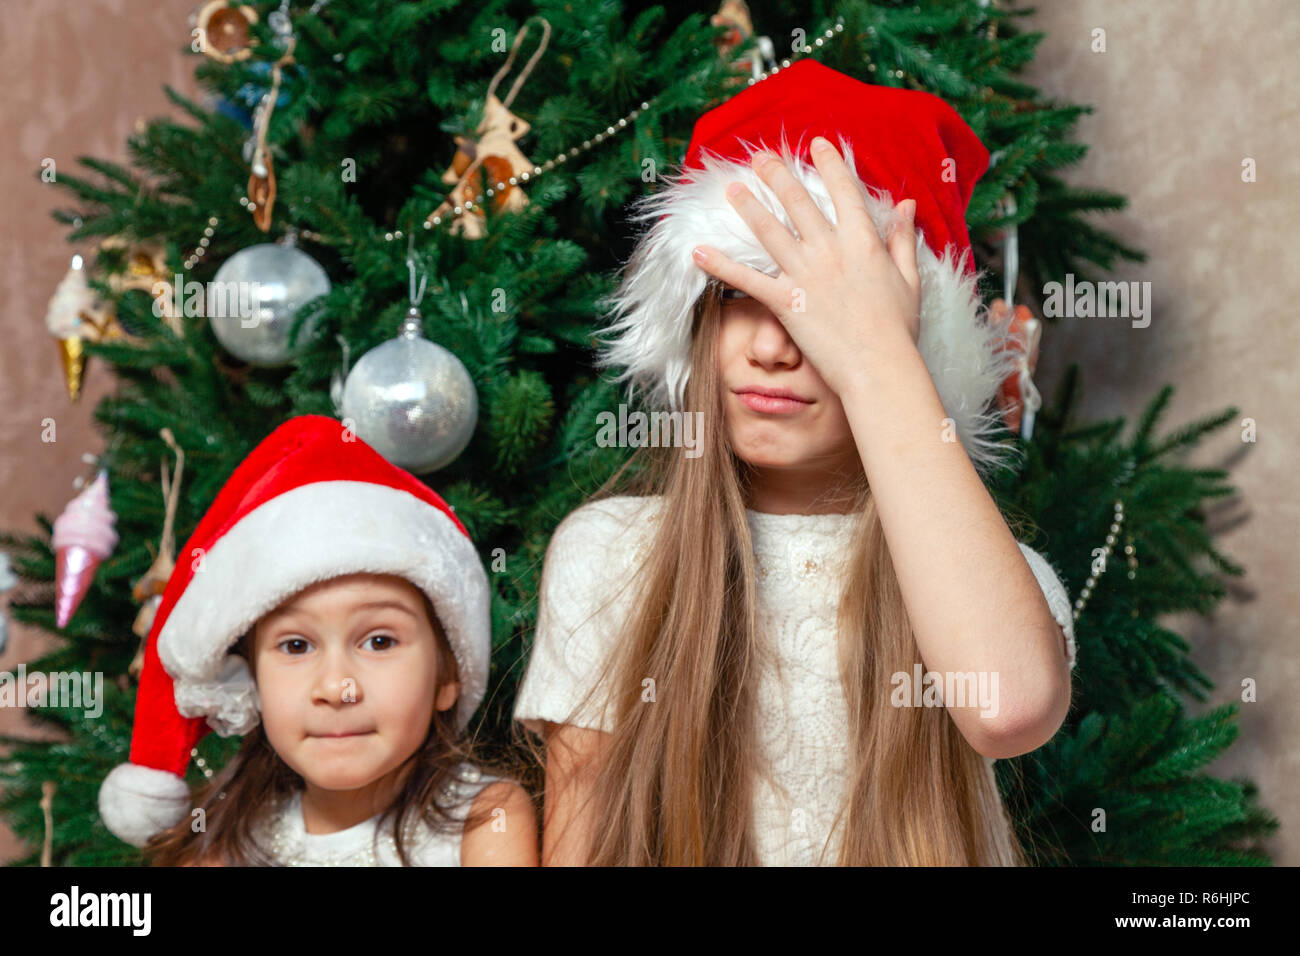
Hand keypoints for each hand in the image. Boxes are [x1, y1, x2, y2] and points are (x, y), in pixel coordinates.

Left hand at [691, 137, 922, 398]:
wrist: (879, 368)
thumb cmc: (898, 329)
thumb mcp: (909, 278)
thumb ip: (903, 239)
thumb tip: (908, 205)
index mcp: (863, 242)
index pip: (844, 192)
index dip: (829, 164)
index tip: (816, 144)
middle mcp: (830, 250)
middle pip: (798, 202)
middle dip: (777, 174)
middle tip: (760, 157)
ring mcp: (805, 275)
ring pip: (769, 231)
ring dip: (747, 207)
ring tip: (731, 189)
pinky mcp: (784, 302)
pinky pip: (746, 279)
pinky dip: (720, 265)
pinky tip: (699, 251)